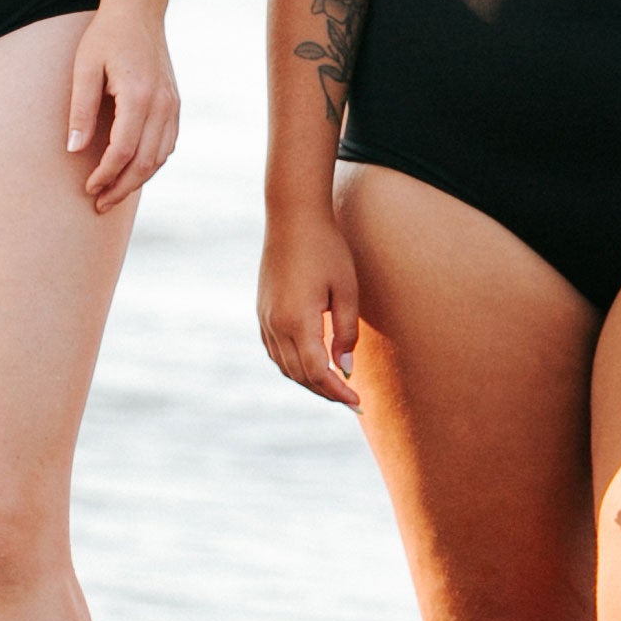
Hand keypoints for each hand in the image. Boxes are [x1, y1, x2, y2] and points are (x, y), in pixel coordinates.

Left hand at [67, 7, 178, 213]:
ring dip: (138, 180)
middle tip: (99, 203)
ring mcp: (173, 104)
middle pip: (146, 161)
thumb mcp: (84, 68)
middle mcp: (162, 104)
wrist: (139, 12)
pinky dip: (152, 163)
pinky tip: (133, 171)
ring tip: (113, 193)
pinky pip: (168, 144)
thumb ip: (81, 110)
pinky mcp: (175, 104)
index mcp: (139, 95)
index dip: (105, 174)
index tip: (88, 188)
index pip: (123, 150)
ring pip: (161, 157)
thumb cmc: (106, 37)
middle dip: (122, 187)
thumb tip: (75, 150)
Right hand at [257, 208, 360, 408]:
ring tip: (334, 386)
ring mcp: (265, 319)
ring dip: (308, 381)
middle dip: (325, 392)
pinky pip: (275, 351)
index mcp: (297, 321)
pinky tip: (311, 365)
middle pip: (299, 375)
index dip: (338, 392)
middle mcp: (275, 325)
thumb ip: (346, 332)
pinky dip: (293, 366)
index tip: (358, 403)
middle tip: (351, 400)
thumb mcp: (347, 290)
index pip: (318, 372)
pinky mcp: (262, 312)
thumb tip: (345, 369)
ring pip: (284, 366)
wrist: (292, 217)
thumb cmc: (326, 249)